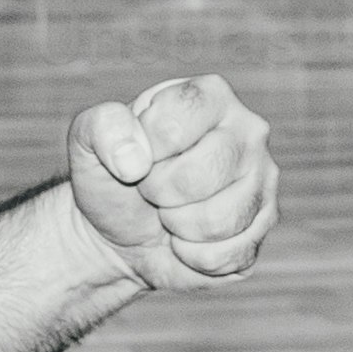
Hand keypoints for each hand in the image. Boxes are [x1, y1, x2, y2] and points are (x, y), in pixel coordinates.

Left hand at [69, 75, 277, 289]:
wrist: (120, 232)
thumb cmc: (112, 176)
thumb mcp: (88, 142)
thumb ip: (101, 128)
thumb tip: (135, 161)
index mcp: (210, 95)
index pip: (176, 122)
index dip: (145, 149)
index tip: (136, 155)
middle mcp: (248, 131)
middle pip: (201, 174)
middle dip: (159, 192)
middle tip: (152, 189)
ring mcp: (263, 179)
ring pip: (218, 219)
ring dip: (177, 226)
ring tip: (171, 212)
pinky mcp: (264, 226)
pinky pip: (227, 255)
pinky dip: (193, 256)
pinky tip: (188, 238)